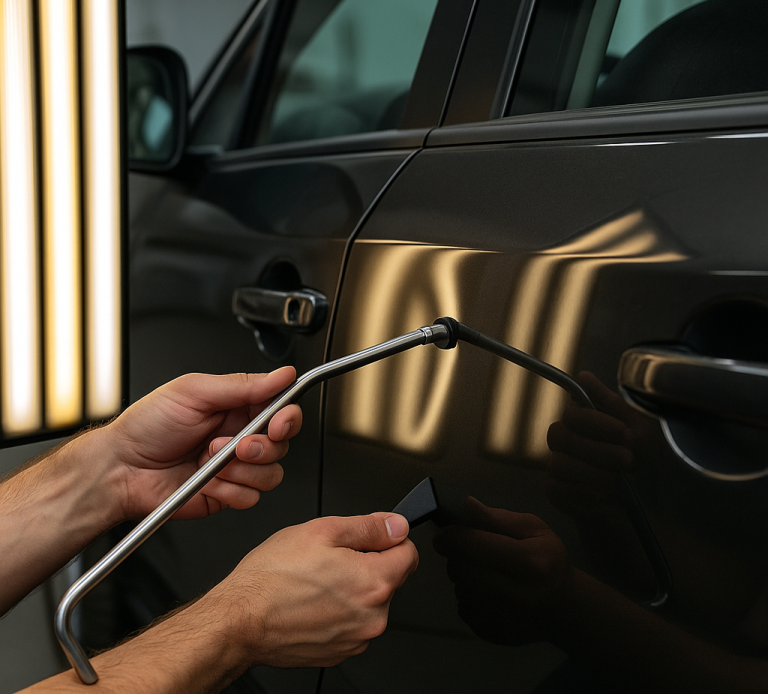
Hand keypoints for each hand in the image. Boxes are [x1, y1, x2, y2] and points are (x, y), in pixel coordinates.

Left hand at [104, 368, 301, 521]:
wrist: (119, 469)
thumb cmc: (145, 426)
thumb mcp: (193, 392)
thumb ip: (243, 385)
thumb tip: (282, 375)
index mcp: (236, 407)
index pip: (281, 409)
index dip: (288, 417)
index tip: (278, 423)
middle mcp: (240, 437)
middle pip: (282, 444)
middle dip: (263, 446)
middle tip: (237, 445)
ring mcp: (235, 468)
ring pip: (271, 474)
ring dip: (242, 470)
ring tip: (210, 461)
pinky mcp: (227, 493)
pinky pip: (250, 498)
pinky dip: (228, 490)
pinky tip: (206, 481)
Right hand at [207, 513, 418, 667]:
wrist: (239, 621)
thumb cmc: (272, 577)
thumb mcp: (323, 530)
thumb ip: (369, 526)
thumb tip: (397, 524)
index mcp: (375, 582)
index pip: (409, 553)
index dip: (389, 538)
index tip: (370, 537)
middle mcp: (373, 617)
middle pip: (389, 578)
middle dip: (366, 563)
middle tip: (329, 557)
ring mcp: (356, 639)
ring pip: (368, 601)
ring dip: (351, 588)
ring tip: (315, 580)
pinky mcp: (339, 652)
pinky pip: (351, 623)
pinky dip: (337, 610)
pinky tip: (310, 601)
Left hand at [433, 498, 572, 645]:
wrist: (563, 607)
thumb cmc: (547, 559)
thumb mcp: (532, 529)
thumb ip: (496, 517)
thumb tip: (466, 505)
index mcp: (531, 562)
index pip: (477, 546)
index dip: (453, 538)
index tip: (444, 534)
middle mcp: (519, 594)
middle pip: (464, 571)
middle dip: (456, 557)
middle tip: (464, 550)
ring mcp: (506, 619)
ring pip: (462, 591)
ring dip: (462, 577)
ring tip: (479, 569)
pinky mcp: (495, 634)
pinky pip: (464, 610)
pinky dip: (467, 596)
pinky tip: (484, 591)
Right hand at [544, 371, 661, 519]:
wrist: (649, 514)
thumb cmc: (647, 469)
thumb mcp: (639, 430)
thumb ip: (611, 403)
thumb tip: (583, 375)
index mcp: (584, 425)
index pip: (573, 413)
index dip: (597, 422)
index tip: (626, 435)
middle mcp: (566, 444)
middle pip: (560, 435)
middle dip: (598, 449)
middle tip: (629, 461)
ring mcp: (558, 469)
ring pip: (559, 463)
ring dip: (595, 473)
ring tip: (621, 483)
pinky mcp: (556, 493)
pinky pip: (558, 488)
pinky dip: (586, 494)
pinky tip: (607, 498)